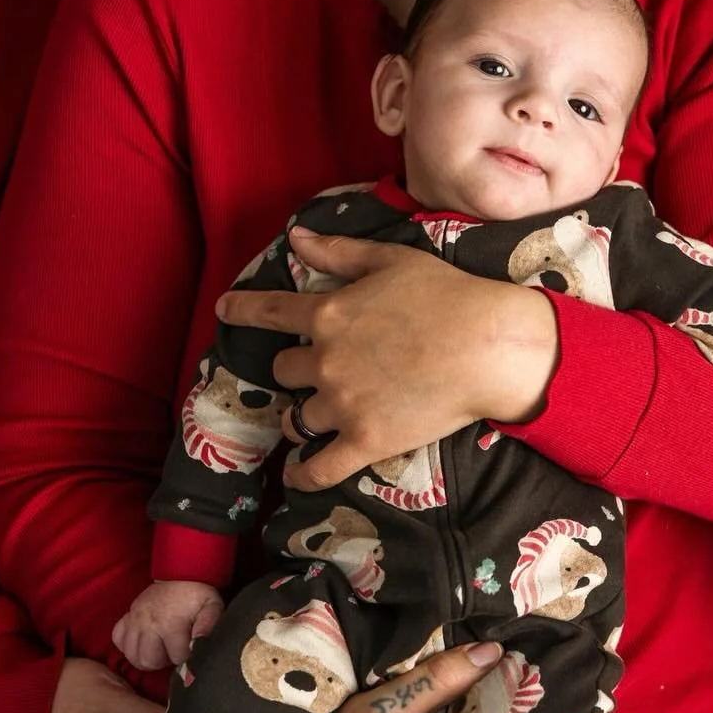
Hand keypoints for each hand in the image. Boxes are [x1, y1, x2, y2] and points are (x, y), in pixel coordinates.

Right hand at [112, 580, 223, 671]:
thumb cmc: (196, 596)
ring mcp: (134, 620)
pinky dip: (128, 645)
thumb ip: (208, 626)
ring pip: (132, 656)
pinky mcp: (126, 617)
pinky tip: (143, 641)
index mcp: (171, 622)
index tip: (189, 644)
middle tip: (172, 649)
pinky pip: (118, 640)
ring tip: (159, 647)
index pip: (177, 658)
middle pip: (149, 661)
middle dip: (163, 660)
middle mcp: (148, 622)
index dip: (186, 655)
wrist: (180, 575)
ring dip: (146, 657)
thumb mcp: (212, 607)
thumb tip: (198, 646)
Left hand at [218, 228, 558, 491]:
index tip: (224, 310)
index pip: (269, 313)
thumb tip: (294, 237)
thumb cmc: (446, 295)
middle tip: (322, 368)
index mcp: (327, 315)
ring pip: (298, 418)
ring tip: (314, 416)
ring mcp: (342, 406)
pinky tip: (297, 475)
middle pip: (283, 372)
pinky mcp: (365, 441)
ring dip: (302, 415)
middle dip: (296, 369)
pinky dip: (304, 474)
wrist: (488, 347)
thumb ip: (337, 252)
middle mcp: (325, 362)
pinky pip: (319, 468)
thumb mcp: (390, 259)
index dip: (242, 310)